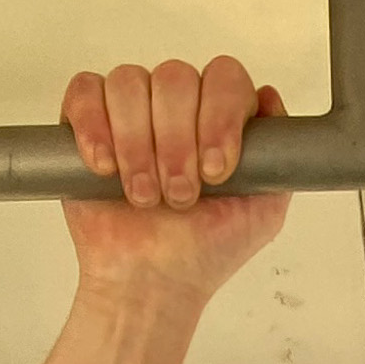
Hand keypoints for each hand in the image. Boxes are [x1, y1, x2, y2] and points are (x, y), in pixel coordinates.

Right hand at [60, 58, 289, 304]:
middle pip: (175, 77)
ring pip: (130, 84)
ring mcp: (130, 112)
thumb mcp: (263, 212)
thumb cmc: (202, 254)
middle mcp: (175, 107)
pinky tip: (105, 167)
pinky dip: (93, 126)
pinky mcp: (87, 124)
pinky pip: (86, 92)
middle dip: (177, 141)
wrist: (150, 286)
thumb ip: (278, 156)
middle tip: (178, 194)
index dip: (219, 117)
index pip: (223, 77)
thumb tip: (269, 98)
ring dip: (137, 145)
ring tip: (143, 196)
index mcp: (216, 116)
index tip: (216, 171)